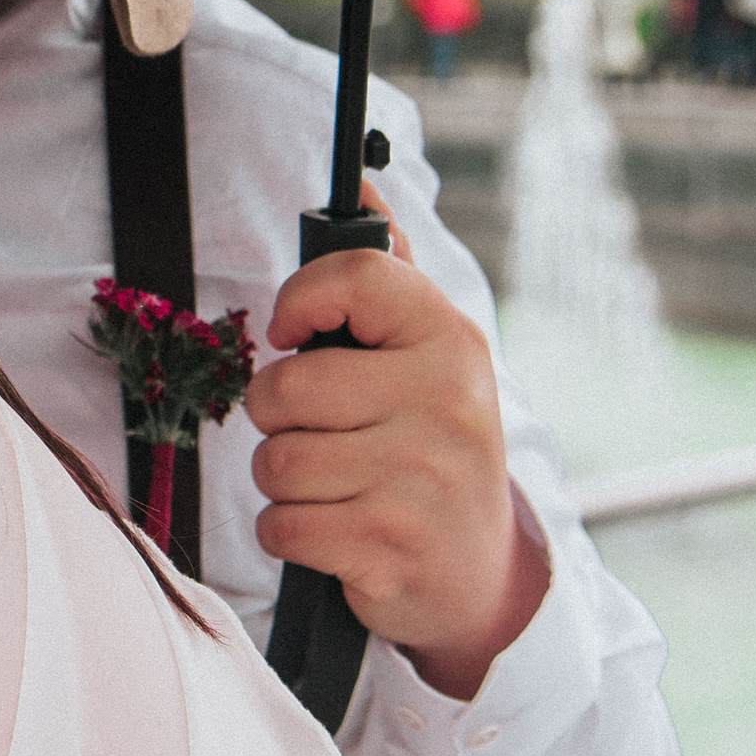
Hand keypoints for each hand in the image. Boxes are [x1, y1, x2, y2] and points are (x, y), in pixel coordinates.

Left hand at [245, 198, 548, 696]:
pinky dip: (288, 533)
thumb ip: (390, 274)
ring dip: (283, 481)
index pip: (356, 276)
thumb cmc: (432, 450)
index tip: (292, 334)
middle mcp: (445, 402)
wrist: (480, 577)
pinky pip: (281, 524)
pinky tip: (333, 531)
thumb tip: (363, 178)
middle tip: (320, 432)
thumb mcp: (430, 358)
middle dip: (277, 418)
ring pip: (275, 461)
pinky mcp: (390, 546)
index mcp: (451, 341)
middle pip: (285, 388)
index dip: (300, 300)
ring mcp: (421, 478)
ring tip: (335, 484)